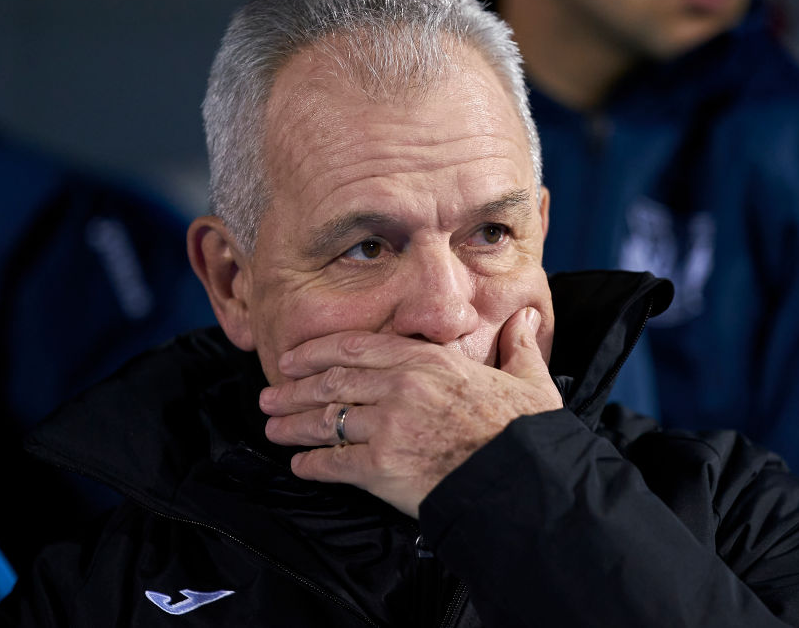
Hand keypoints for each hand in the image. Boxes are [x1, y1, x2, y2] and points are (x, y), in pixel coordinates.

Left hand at [259, 307, 561, 516]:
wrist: (522, 481)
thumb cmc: (525, 433)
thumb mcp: (528, 379)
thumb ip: (519, 345)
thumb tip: (528, 316)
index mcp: (428, 361)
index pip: (357, 347)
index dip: (317, 352)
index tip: (294, 358)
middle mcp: (400, 387)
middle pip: (331, 382)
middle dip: (294, 389)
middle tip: (270, 395)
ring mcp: (387, 426)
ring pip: (325, 419)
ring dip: (293, 424)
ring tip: (272, 428)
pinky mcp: (381, 467)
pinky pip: (333, 462)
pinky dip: (312, 464)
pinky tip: (299, 465)